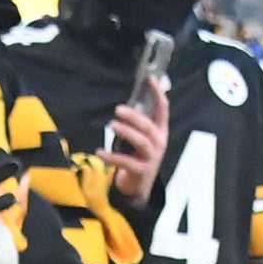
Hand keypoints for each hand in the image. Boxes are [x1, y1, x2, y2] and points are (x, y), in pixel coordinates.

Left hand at [105, 76, 169, 206]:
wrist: (139, 185)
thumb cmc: (138, 155)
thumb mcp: (141, 137)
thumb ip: (137, 122)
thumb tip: (125, 102)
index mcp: (160, 131)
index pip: (163, 109)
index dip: (158, 93)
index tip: (150, 78)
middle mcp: (159, 143)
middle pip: (148, 126)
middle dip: (134, 117)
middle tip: (118, 109)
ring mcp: (151, 157)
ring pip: (140, 142)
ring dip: (126, 132)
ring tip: (111, 125)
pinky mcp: (140, 170)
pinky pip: (125, 161)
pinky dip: (111, 156)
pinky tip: (100, 152)